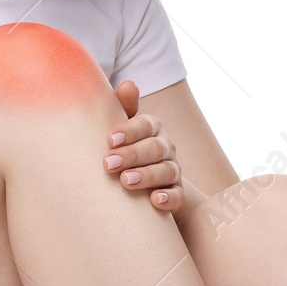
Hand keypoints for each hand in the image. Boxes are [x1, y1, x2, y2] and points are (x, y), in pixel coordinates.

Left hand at [106, 79, 183, 211]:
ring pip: (166, 171)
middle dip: (132, 155)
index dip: (129, 131)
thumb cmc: (121, 150)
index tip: (110, 140)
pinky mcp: (176, 193)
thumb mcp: (119, 131)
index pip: (145, 125)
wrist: (135, 184)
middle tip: (109, 164)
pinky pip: (177, 195)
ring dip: (146, 175)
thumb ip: (121, 108)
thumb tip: (129, 85)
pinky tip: (154, 201)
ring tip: (126, 181)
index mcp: (151, 129)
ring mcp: (172, 170)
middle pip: (155, 148)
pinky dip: (168, 198)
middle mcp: (165, 147)